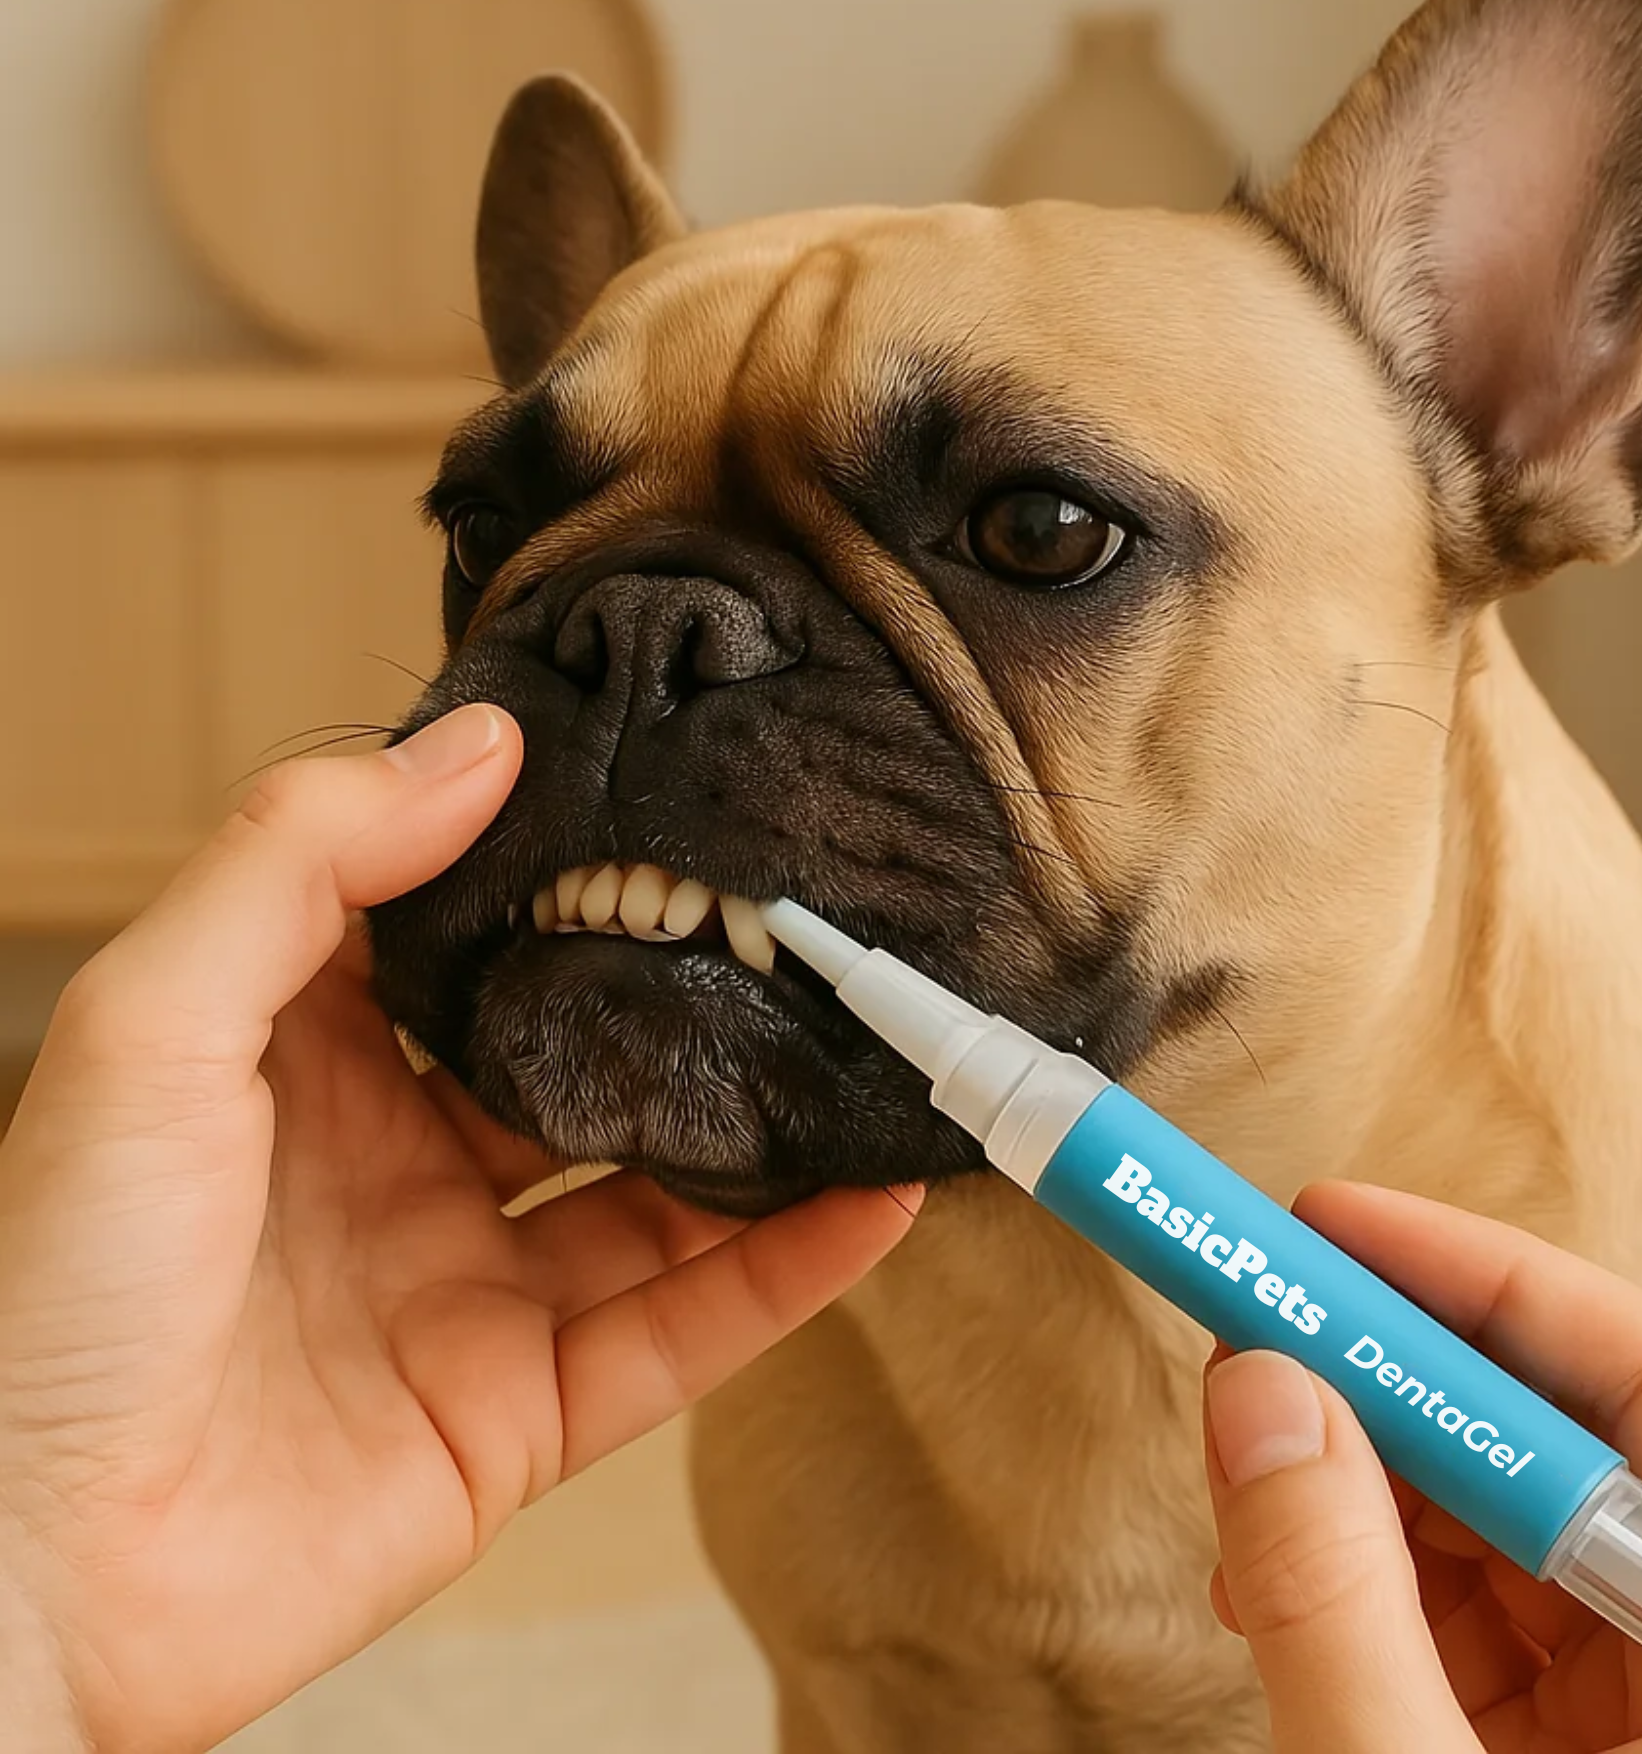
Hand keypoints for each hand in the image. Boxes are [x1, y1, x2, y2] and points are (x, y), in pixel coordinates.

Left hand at [0, 707, 918, 1751]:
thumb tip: (481, 739)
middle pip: (584, 1053)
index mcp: (304, 1055)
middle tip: (808, 912)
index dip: (561, 859)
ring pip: (659, 1190)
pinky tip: (875, 1196)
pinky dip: (787, 1273)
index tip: (671, 789)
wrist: (23, 1583)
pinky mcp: (519, 1414)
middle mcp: (398, 1161)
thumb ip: (302, 861)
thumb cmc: (45, 1298)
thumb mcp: (150, 1024)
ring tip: (873, 1041)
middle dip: (689, 987)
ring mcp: (467, 1288)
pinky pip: (683, 1331)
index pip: (463, 927)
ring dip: (763, 1127)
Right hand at [1202, 1183, 1641, 1751]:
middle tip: (1256, 1313)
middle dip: (1393, 1376)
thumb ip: (1334, 1604)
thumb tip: (1254, 1392)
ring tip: (1246, 1457)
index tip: (1330, 1225)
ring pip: (1501, 1521)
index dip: (1484, 1279)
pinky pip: (1467, 1610)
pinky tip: (1274, 1571)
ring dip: (1358, 1473)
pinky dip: (1360, 1572)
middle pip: (1567, 1439)